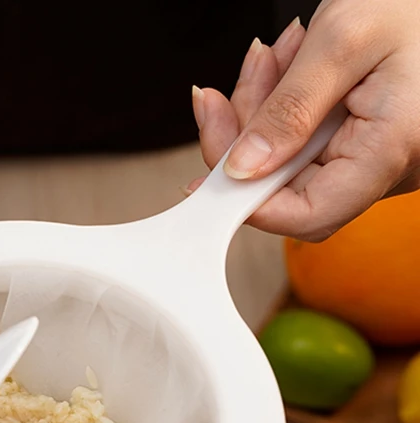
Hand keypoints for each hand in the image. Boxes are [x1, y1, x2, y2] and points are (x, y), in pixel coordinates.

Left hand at [189, 0, 419, 240]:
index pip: (307, 215)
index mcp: (391, 150)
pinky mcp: (363, 143)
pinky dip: (284, 107)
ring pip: (290, 163)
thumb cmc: (411, 0)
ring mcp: (375, 158)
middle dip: (248, 138)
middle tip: (230, 90)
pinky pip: (306, 143)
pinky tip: (288, 65)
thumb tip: (241, 170)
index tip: (208, 178)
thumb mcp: (342, 40)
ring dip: (262, 113)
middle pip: (288, 188)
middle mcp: (388, 166)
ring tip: (269, 58)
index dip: (250, 204)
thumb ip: (288, 109)